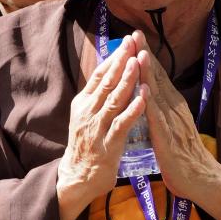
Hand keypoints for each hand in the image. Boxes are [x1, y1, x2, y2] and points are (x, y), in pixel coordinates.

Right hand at [57, 35, 145, 219]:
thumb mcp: (86, 117)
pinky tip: (143, 97)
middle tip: (133, 42)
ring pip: (114, 99)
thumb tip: (110, 74)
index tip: (127, 41)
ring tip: (138, 62)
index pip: (99, 75)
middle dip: (121, 61)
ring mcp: (97, 128)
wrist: (77, 178)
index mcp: (83, 103)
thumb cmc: (87, 146)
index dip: (113, 57)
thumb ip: (97, 98)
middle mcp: (88, 112)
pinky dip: (133, 109)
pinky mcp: (108, 144)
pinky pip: (122, 123)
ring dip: (127, 80)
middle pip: (106, 82)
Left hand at [136, 33, 220, 219]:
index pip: (156, 76)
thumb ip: (160, 111)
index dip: (145, 56)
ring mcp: (172, 120)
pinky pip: (157, 116)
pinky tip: (143, 87)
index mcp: (172, 105)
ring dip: (148, 71)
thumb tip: (149, 96)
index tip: (134, 38)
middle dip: (144, 54)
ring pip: (157, 91)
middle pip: (157, 77)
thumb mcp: (170, 127)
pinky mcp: (168, 136)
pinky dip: (149, 100)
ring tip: (138, 51)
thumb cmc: (182, 155)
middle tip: (134, 33)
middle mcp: (173, 107)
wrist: (201, 178)